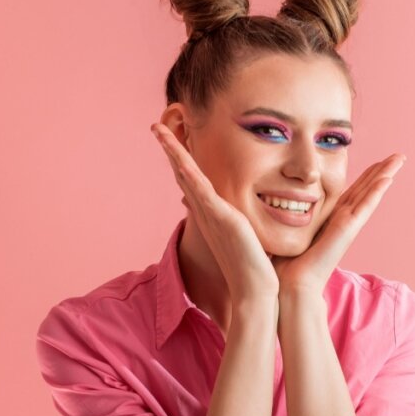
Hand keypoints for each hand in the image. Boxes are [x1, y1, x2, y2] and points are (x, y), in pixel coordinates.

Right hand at [151, 122, 279, 302]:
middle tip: (157, 125)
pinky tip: (179, 158)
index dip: (183, 159)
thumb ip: (247, 223)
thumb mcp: (251, 235)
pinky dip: (187, 173)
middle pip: (183, 173)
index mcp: (213, 214)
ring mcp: (211, 214)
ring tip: (157, 128)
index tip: (176, 139)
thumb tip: (253, 219)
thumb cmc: (257, 267)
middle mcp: (206, 212)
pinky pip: (199, 190)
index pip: (194, 181)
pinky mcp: (220, 218)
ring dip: (172, 151)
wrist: (255, 290)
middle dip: (170, 148)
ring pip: (186, 175)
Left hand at [272, 153, 405, 295]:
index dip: (365, 177)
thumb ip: (288, 217)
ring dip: (386, 175)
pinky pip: (365, 206)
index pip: (351, 192)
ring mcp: (347, 225)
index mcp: (330, 219)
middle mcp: (342, 220)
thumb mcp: (288, 231)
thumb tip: (273, 205)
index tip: (377, 162)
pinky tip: (388, 178)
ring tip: (400, 159)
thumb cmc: (286, 264)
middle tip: (398, 156)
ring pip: (370, 194)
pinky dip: (377, 192)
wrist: (291, 284)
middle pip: (366, 189)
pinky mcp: (347, 230)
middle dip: (382, 171)